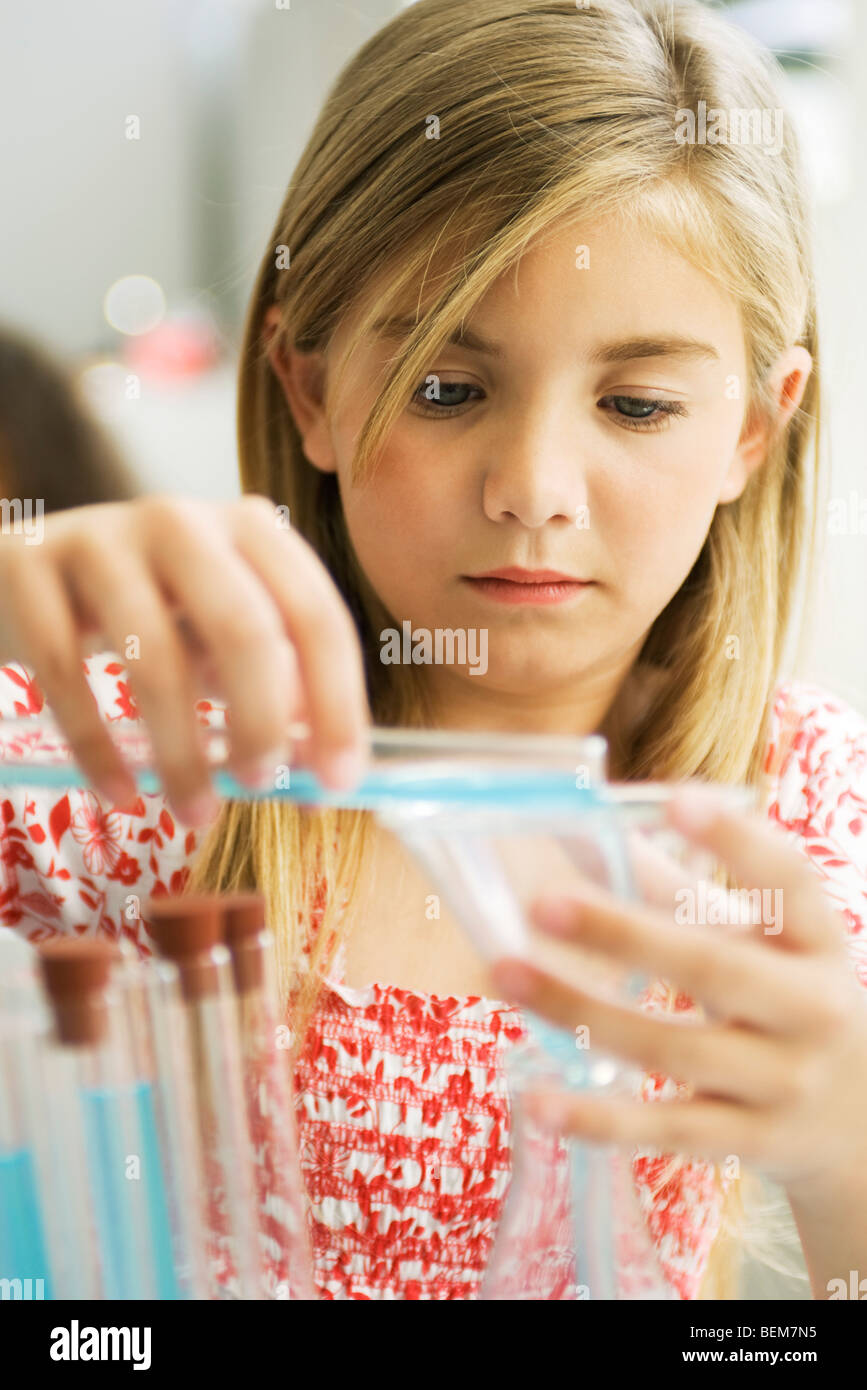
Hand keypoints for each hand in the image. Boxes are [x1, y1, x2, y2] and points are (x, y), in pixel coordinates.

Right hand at [0, 495, 370, 823]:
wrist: (29, 571)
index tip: (340, 781)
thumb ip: (275, 691)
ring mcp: (102, 537)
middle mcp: (183, 520)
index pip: (316, 615)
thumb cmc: (152, 611)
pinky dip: (99, 750)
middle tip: (261, 788)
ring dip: (182, 754)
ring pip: (155, 659)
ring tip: (196, 811)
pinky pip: (68, 674)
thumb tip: (322, 775)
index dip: (337, 703)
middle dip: (261, 723)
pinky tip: (120, 795)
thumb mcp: (220, 637)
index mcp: (251, 528)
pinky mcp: (30, 564)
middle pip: (244, 628)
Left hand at [490, 784, 866, 1196]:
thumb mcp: (766, 944)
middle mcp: (810, 1010)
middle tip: (542, 903)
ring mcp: (783, 1083)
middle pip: (713, 969)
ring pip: (674, 1048)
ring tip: (508, 974)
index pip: (788, 883)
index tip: (676, 800)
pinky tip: (538, 1100)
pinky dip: (600, 1120)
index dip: (736, 841)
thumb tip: (586, 833)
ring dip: (583, 1013)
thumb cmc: (792, 1003)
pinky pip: (666, 1131)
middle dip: (624, 936)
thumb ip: (682, 892)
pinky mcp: (749, 1143)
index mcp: (817, 943)